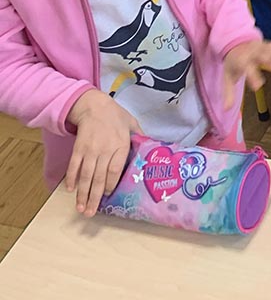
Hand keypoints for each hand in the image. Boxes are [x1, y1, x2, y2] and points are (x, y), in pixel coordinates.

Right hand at [65, 89, 139, 216]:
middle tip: (90, 213)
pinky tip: (70, 190)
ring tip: (80, 208)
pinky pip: (74, 165)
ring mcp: (90, 149)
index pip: (115, 170)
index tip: (108, 196)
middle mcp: (105, 149)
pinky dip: (71, 178)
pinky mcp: (78, 147)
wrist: (94, 105)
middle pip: (99, 177)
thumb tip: (151, 148)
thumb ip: (140, 137)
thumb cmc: (115, 115)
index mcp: (121, 144)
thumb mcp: (132, 123)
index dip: (111, 184)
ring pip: (86, 175)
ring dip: (82, 193)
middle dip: (94, 197)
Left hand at [223, 38, 270, 109]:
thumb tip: (226, 109)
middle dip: (266, 59)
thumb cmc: (233, 63)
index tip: (258, 87)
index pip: (248, 70)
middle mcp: (252, 53)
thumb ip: (229, 93)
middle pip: (260, 56)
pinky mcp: (266, 43)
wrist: (233, 43)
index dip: (253, 78)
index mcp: (242, 62)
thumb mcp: (228, 78)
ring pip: (270, 48)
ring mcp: (259, 47)